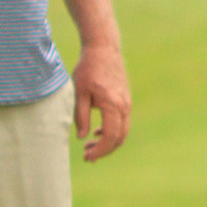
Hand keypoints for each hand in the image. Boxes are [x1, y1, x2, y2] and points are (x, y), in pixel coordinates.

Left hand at [73, 41, 130, 160]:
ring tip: (89, 147)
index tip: (87, 157)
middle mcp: (124, 106)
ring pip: (122, 131)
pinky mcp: (125, 100)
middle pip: (119, 138)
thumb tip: (83, 137)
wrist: (103, 49)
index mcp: (113, 105)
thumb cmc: (88, 69)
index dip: (100, 150)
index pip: (110, 136)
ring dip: (108, 142)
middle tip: (86, 157)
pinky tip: (97, 133)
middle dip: (104, 150)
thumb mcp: (79, 93)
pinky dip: (112, 132)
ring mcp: (127, 103)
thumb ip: (81, 116)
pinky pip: (122, 122)